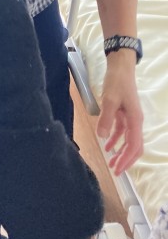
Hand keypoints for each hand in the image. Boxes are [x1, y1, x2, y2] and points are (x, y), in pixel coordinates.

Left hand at [96, 50, 142, 175]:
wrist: (120, 67)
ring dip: (120, 151)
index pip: (134, 146)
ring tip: (111, 163)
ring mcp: (130, 117)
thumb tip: (103, 138)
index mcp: (136, 120)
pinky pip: (121, 131)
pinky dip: (116, 139)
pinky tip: (108, 145)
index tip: (118, 170)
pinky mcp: (124, 113)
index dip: (127, 159)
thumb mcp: (110, 100)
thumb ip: (107, 119)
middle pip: (134, 146)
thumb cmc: (117, 82)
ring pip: (128, 140)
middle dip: (126, 160)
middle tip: (115, 171)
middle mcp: (136, 121)